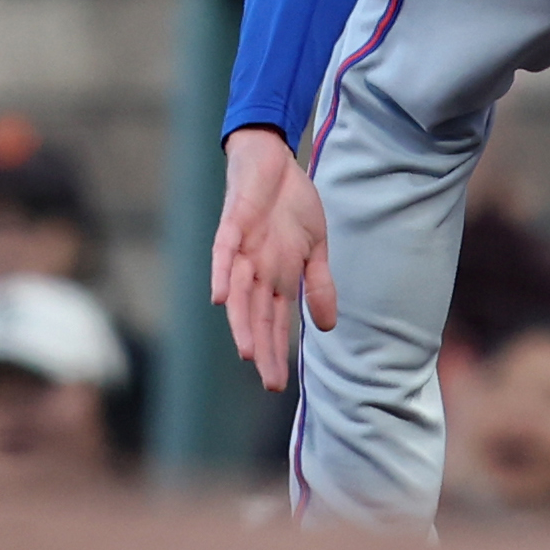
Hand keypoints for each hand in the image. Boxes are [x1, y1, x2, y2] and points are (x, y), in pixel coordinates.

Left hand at [209, 127, 335, 391]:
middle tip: (270, 383)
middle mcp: (255, 271)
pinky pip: (224, 254)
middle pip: (256, 317)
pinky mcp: (233, 227)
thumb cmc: (291, 206)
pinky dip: (222, 275)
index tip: (279, 386)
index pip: (274, 323)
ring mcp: (242, 251)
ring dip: (241, 322)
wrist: (272, 163)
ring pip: (239, 294)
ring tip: (247, 352)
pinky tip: (221, 298)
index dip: (275, 352)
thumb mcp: (316, 246)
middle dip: (262, 350)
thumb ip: (318, 284)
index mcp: (276, 278)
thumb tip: (328, 327)